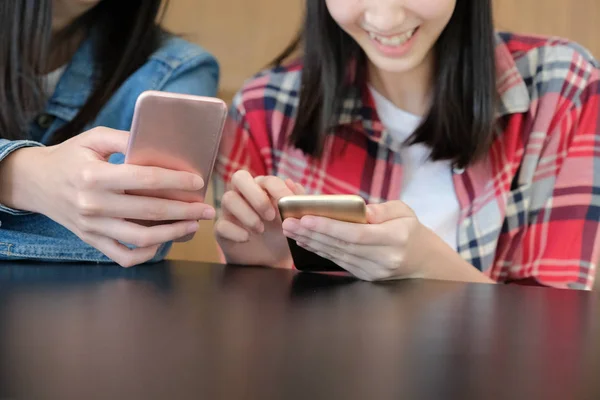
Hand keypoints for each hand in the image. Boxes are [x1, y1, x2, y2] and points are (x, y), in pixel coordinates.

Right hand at [2, 127, 214, 266]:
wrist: (35, 182)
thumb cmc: (70, 157)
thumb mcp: (94, 139)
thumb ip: (125, 139)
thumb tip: (160, 144)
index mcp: (95, 176)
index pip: (145, 179)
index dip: (176, 180)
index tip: (198, 181)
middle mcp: (93, 204)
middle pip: (150, 211)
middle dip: (185, 211)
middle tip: (207, 209)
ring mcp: (92, 227)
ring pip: (141, 238)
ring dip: (173, 233)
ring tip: (193, 226)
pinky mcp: (91, 241)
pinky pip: (123, 256)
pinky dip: (146, 253)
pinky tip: (163, 242)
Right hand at [214, 170, 303, 267]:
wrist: (270, 261)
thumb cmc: (281, 234)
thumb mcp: (293, 219)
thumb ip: (296, 200)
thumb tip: (291, 182)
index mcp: (262, 189)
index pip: (266, 179)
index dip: (277, 189)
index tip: (287, 203)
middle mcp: (243, 195)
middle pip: (239, 177)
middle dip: (256, 196)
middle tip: (271, 215)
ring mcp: (230, 211)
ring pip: (228, 198)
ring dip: (247, 215)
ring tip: (261, 230)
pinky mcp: (222, 229)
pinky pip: (221, 224)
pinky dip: (235, 232)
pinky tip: (247, 238)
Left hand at [281, 200, 491, 283]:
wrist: (424, 262)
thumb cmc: (411, 231)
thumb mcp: (404, 212)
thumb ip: (382, 210)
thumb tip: (359, 210)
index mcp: (396, 239)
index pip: (357, 234)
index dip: (329, 227)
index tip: (306, 218)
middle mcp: (384, 259)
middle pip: (341, 246)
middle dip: (312, 233)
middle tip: (289, 223)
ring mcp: (374, 272)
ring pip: (336, 256)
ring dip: (311, 243)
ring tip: (291, 230)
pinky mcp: (365, 277)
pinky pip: (339, 263)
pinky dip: (320, 251)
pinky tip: (305, 241)